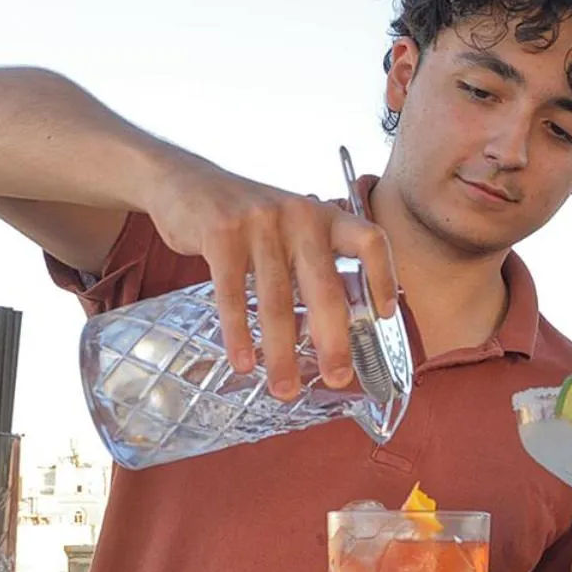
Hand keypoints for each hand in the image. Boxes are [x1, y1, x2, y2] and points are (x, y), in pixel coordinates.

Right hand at [143, 156, 397, 399]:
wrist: (186, 182)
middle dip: (333, 339)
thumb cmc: (249, 220)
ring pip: (276, 299)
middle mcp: (299, 215)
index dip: (382, 277)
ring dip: (281, 351)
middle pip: (324, 286)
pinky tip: (242, 362)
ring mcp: (259, 222)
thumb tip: (340, 329)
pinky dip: (238, 333)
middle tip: (337, 378)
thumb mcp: (291, 227)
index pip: (369, 240)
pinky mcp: (220, 233)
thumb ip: (314, 264)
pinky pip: (231, 293)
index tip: (385, 316)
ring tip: (284, 389)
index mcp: (324, 215)